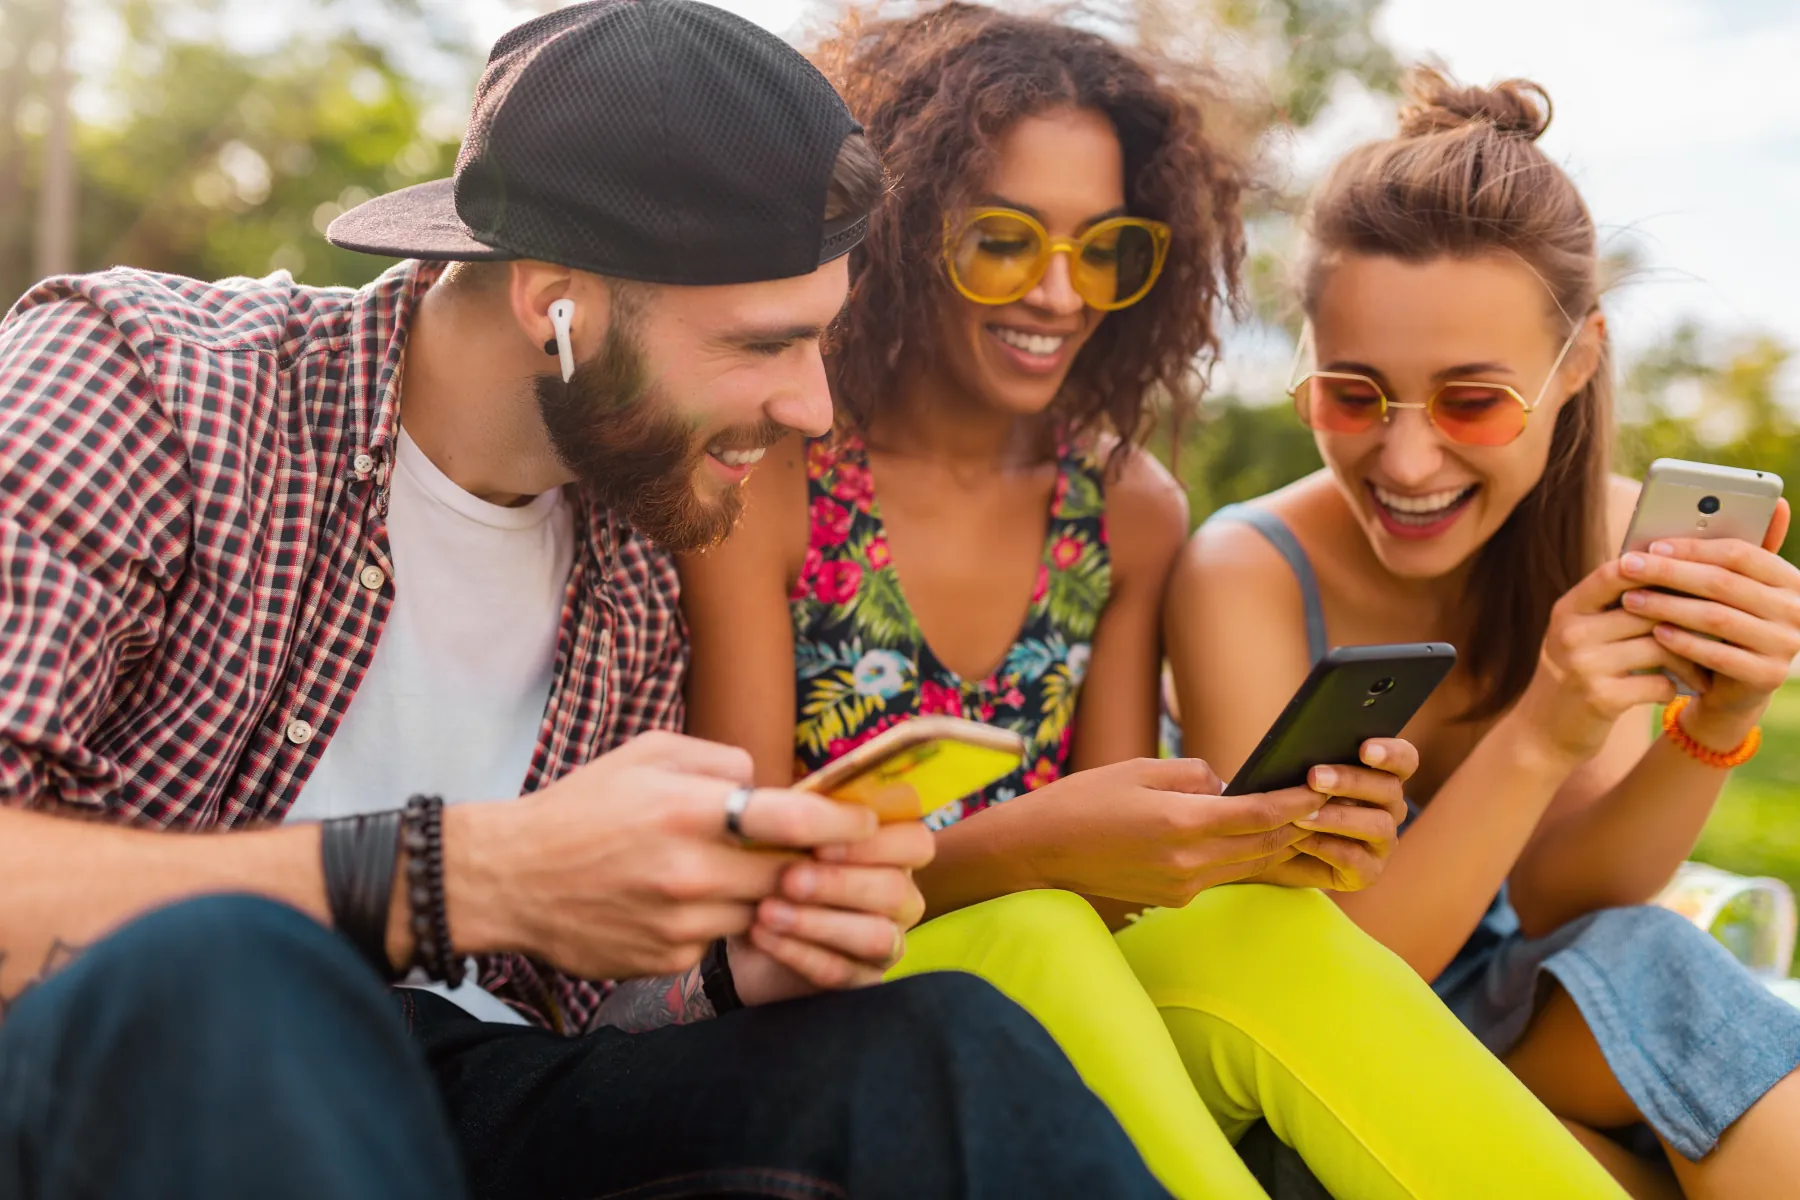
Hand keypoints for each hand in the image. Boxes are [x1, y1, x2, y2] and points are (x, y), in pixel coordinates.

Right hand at [451, 731, 882, 982]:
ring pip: (758, 910)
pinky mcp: (668, 959)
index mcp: (688, 810)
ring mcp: (681, 922)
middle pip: (789, 874)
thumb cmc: (582, 807)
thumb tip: (772, 783)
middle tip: (817, 849)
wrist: (509, 879)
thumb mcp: (648, 755)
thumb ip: (720, 761)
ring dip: (758, 893)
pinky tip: (676, 900)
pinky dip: (714, 919)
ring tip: (720, 869)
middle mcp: (691, 871)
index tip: (868, 823)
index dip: (842, 822)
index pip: (794, 818)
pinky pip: (718, 937)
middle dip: (810, 862)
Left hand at [728, 821, 933, 1004]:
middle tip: (787, 878)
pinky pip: (844, 973)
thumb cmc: (776, 868)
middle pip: (895, 889)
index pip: (915, 840)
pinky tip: (764, 936)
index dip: (875, 842)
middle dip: (838, 883)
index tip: (820, 841)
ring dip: (818, 922)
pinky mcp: (864, 981)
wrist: (746, 931)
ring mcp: (888, 942)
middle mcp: (901, 896)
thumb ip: (806, 817)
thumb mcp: (786, 836)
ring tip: (768, 912)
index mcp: (892, 850)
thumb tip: (802, 800)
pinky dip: (800, 953)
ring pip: (876, 935)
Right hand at [996, 757, 1321, 909]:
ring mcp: (1182, 886)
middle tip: (1328, 799)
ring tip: (1305, 819)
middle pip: (1263, 844)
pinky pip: (1223, 874)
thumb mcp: (1137, 769)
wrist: (1038, 855)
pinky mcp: (1173, 898)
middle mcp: (1187, 863)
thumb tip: (1228, 785)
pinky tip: (1257, 841)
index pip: (1259, 814)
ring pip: (1248, 863)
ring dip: (1277, 843)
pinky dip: (1245, 856)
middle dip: (1298, 822)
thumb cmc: (1082, 802)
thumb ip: (1192, 775)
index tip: (1321, 785)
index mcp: (1180, 823)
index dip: (1297, 800)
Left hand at [1250, 738, 1415, 890]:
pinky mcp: (1368, 872)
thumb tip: (1303, 744)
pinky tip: (1301, 841)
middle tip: (1314, 777)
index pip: (1404, 759)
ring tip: (1300, 815)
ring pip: (1379, 825)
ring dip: (1338, 817)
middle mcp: (1389, 808)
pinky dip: (1328, 848)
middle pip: (1389, 788)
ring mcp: (1382, 842)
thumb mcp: (1294, 775)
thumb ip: (1309, 759)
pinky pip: (1357, 860)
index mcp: (1380, 776)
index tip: (1365, 749)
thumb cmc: (1286, 800)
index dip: (1391, 753)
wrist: (1267, 848)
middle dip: (1351, 781)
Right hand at [1517, 556, 1712, 763]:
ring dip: (1689, 661)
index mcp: (1568, 610)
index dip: (1655, 569)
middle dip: (1689, 621)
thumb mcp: (1577, 636)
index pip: (1614, 573)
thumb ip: (1610, 610)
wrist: (1540, 734)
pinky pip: (1658, 683)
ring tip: (1699, 672)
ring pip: (1660, 647)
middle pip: (1649, 610)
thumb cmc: (1572, 677)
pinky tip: (1670, 692)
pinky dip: (1672, 689)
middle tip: (1715, 631)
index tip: (1690, 576)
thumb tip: (1675, 580)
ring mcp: (1584, 665)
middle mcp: (1572, 633)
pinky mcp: (1600, 698)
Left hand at [1616, 503, 1799, 748]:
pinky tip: (1654, 632)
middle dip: (1670, 573)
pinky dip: (1683, 641)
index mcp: (1791, 579)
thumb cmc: (1726, 624)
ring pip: (1717, 616)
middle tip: (1628, 567)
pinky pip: (1718, 654)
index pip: (1741, 553)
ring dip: (1668, 605)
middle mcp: (1797, 609)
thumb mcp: (1731, 589)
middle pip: (1723, 583)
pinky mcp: (1768, 675)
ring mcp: (1786, 644)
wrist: (1734, 688)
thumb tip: (1755, 504)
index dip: (1693, 547)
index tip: (1651, 545)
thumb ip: (1728, 554)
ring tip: (1630, 599)